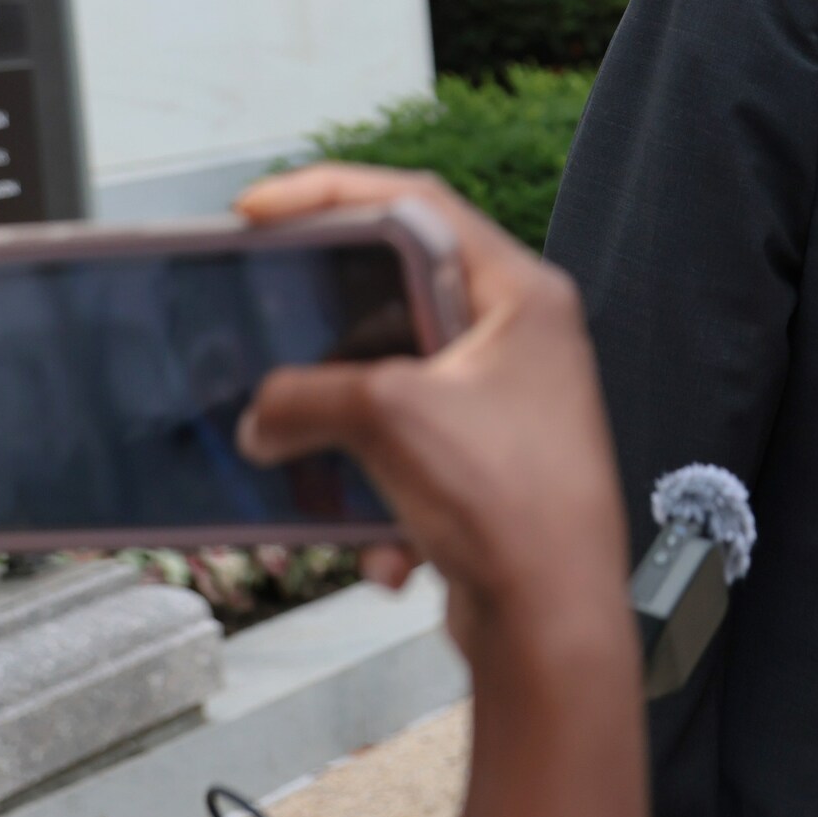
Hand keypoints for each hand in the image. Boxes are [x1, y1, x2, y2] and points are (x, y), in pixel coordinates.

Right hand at [232, 164, 631, 669]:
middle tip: (267, 334)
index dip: (331, 194)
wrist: (555, 623)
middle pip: (397, 302)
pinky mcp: (486, 468)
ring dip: (345, 440)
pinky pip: (402, 464)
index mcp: (523, 295)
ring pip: (389, 394)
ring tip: (317, 470)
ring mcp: (507, 405)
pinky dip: (379, 505)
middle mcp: (524, 340)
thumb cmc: (517, 506)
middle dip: (327, 341)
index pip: (419, 205)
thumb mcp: (388, 418)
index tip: (262, 208)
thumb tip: (265, 412)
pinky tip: (391, 551)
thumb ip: (306, 397)